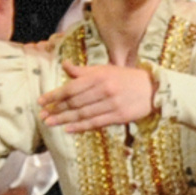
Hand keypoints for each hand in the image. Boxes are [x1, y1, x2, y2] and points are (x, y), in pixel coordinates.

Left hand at [39, 63, 157, 132]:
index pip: (71, 88)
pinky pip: (96, 122)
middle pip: (75, 102)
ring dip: (64, 119)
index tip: (41, 101)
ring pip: (83, 113)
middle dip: (56, 109)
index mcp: (99, 77)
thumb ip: (84, 71)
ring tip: (50, 123)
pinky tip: (69, 129)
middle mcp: (104, 90)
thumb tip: (65, 65)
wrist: (155, 89)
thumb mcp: (106, 69)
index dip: (54, 95)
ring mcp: (112, 104)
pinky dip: (81, 127)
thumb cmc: (127, 78)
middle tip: (42, 115)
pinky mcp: (120, 116)